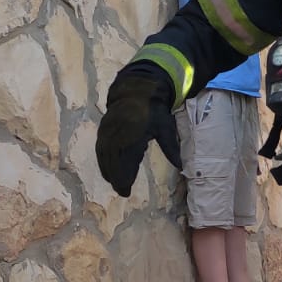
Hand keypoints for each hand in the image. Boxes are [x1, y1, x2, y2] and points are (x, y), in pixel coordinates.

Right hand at [96, 67, 182, 196]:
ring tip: (114, 184)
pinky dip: (102, 161)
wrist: (138, 89)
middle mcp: (119, 134)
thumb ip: (171, 148)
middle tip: (122, 192)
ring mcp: (109, 131)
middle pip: (114, 162)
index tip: (127, 192)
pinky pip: (100, 148)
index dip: (126, 179)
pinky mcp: (103, 128)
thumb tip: (181, 166)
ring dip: (108, 172)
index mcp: (135, 136)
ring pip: (105, 157)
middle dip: (117, 179)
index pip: (127, 163)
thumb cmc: (155, 111)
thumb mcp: (166, 128)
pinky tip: (106, 170)